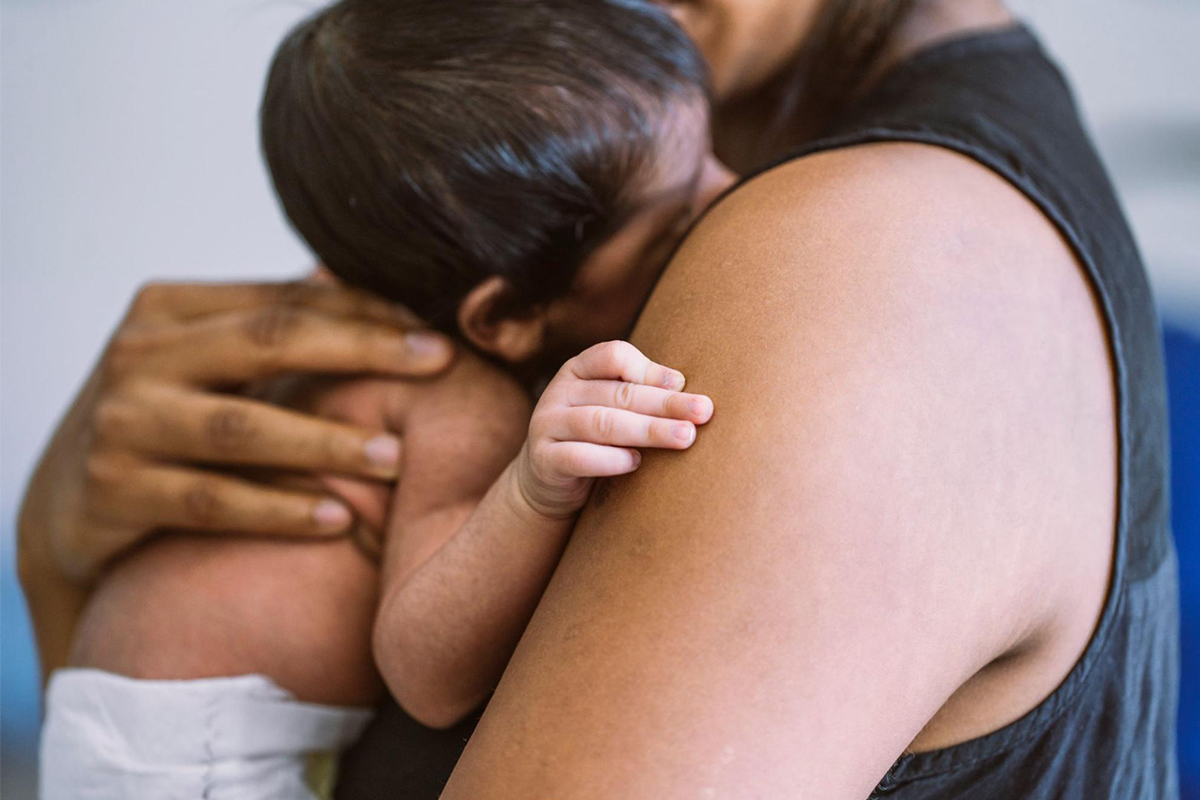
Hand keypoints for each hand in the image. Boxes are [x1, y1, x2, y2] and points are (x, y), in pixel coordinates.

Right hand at [18, 279, 453, 583]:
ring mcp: (123, 422)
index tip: (435, 331)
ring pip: (244, 428)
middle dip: (364, 349)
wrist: (63, 503)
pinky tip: (336, 518)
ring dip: (328, 442)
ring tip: (396, 455)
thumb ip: (270, 326)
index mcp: (168, 309)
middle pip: (271, 341)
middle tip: (439, 364)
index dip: (366, 313)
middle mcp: (140, 355)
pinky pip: (214, 502)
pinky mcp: (115, 491)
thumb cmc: (162, 419)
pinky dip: (279, 510)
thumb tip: (368, 283)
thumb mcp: (202, 362)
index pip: (284, 300)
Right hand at [513, 340, 712, 518]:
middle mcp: (559, 393)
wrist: (547, 484)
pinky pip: (577, 457)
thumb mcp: (610, 409)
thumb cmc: (593, 441)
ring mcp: (546, 425)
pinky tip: (637, 463)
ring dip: (648, 430)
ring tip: (684, 437)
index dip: (648, 369)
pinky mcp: (543, 460)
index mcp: (577, 371)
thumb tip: (682, 385)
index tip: (681, 384)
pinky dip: (610, 460)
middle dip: (665, 403)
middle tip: (703, 411)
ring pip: (602, 423)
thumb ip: (638, 394)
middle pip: (618, 393)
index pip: (613, 355)